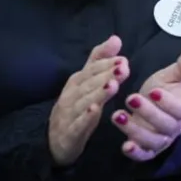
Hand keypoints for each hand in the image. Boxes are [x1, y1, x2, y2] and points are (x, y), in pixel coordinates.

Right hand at [48, 36, 128, 166]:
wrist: (57, 142)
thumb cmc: (77, 108)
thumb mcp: (89, 83)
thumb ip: (100, 61)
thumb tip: (116, 38)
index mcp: (77, 83)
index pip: (90, 70)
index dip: (106, 64)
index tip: (123, 60)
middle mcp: (70, 96)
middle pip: (87, 84)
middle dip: (105, 75)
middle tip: (122, 68)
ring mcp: (68, 115)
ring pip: (83, 102)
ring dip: (97, 93)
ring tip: (113, 85)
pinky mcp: (69, 134)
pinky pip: (77, 125)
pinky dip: (85, 118)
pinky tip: (95, 110)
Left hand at [111, 52, 180, 161]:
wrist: (151, 103)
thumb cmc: (162, 88)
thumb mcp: (171, 76)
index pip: (180, 109)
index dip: (168, 102)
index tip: (153, 91)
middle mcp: (175, 127)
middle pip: (165, 125)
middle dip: (148, 113)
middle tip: (130, 98)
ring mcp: (162, 140)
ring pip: (152, 140)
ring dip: (135, 130)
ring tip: (117, 115)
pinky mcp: (148, 150)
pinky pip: (144, 155)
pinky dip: (136, 153)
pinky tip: (125, 145)